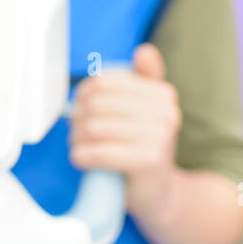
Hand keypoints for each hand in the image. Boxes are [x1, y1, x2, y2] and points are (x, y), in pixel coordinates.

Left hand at [68, 43, 181, 221]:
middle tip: (77, 133)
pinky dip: (83, 157)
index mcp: (162, 94)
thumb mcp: (144, 111)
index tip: (80, 108)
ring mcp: (160, 137)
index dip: (82, 94)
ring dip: (77, 140)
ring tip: (80, 147)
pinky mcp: (148, 161)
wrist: (159, 193)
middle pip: (96, 104)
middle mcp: (165, 112)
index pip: (103, 82)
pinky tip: (83, 160)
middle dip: (78, 120)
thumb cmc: (142, 147)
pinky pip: (99, 152)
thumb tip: (145, 50)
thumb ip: (143, 80)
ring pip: (93, 128)